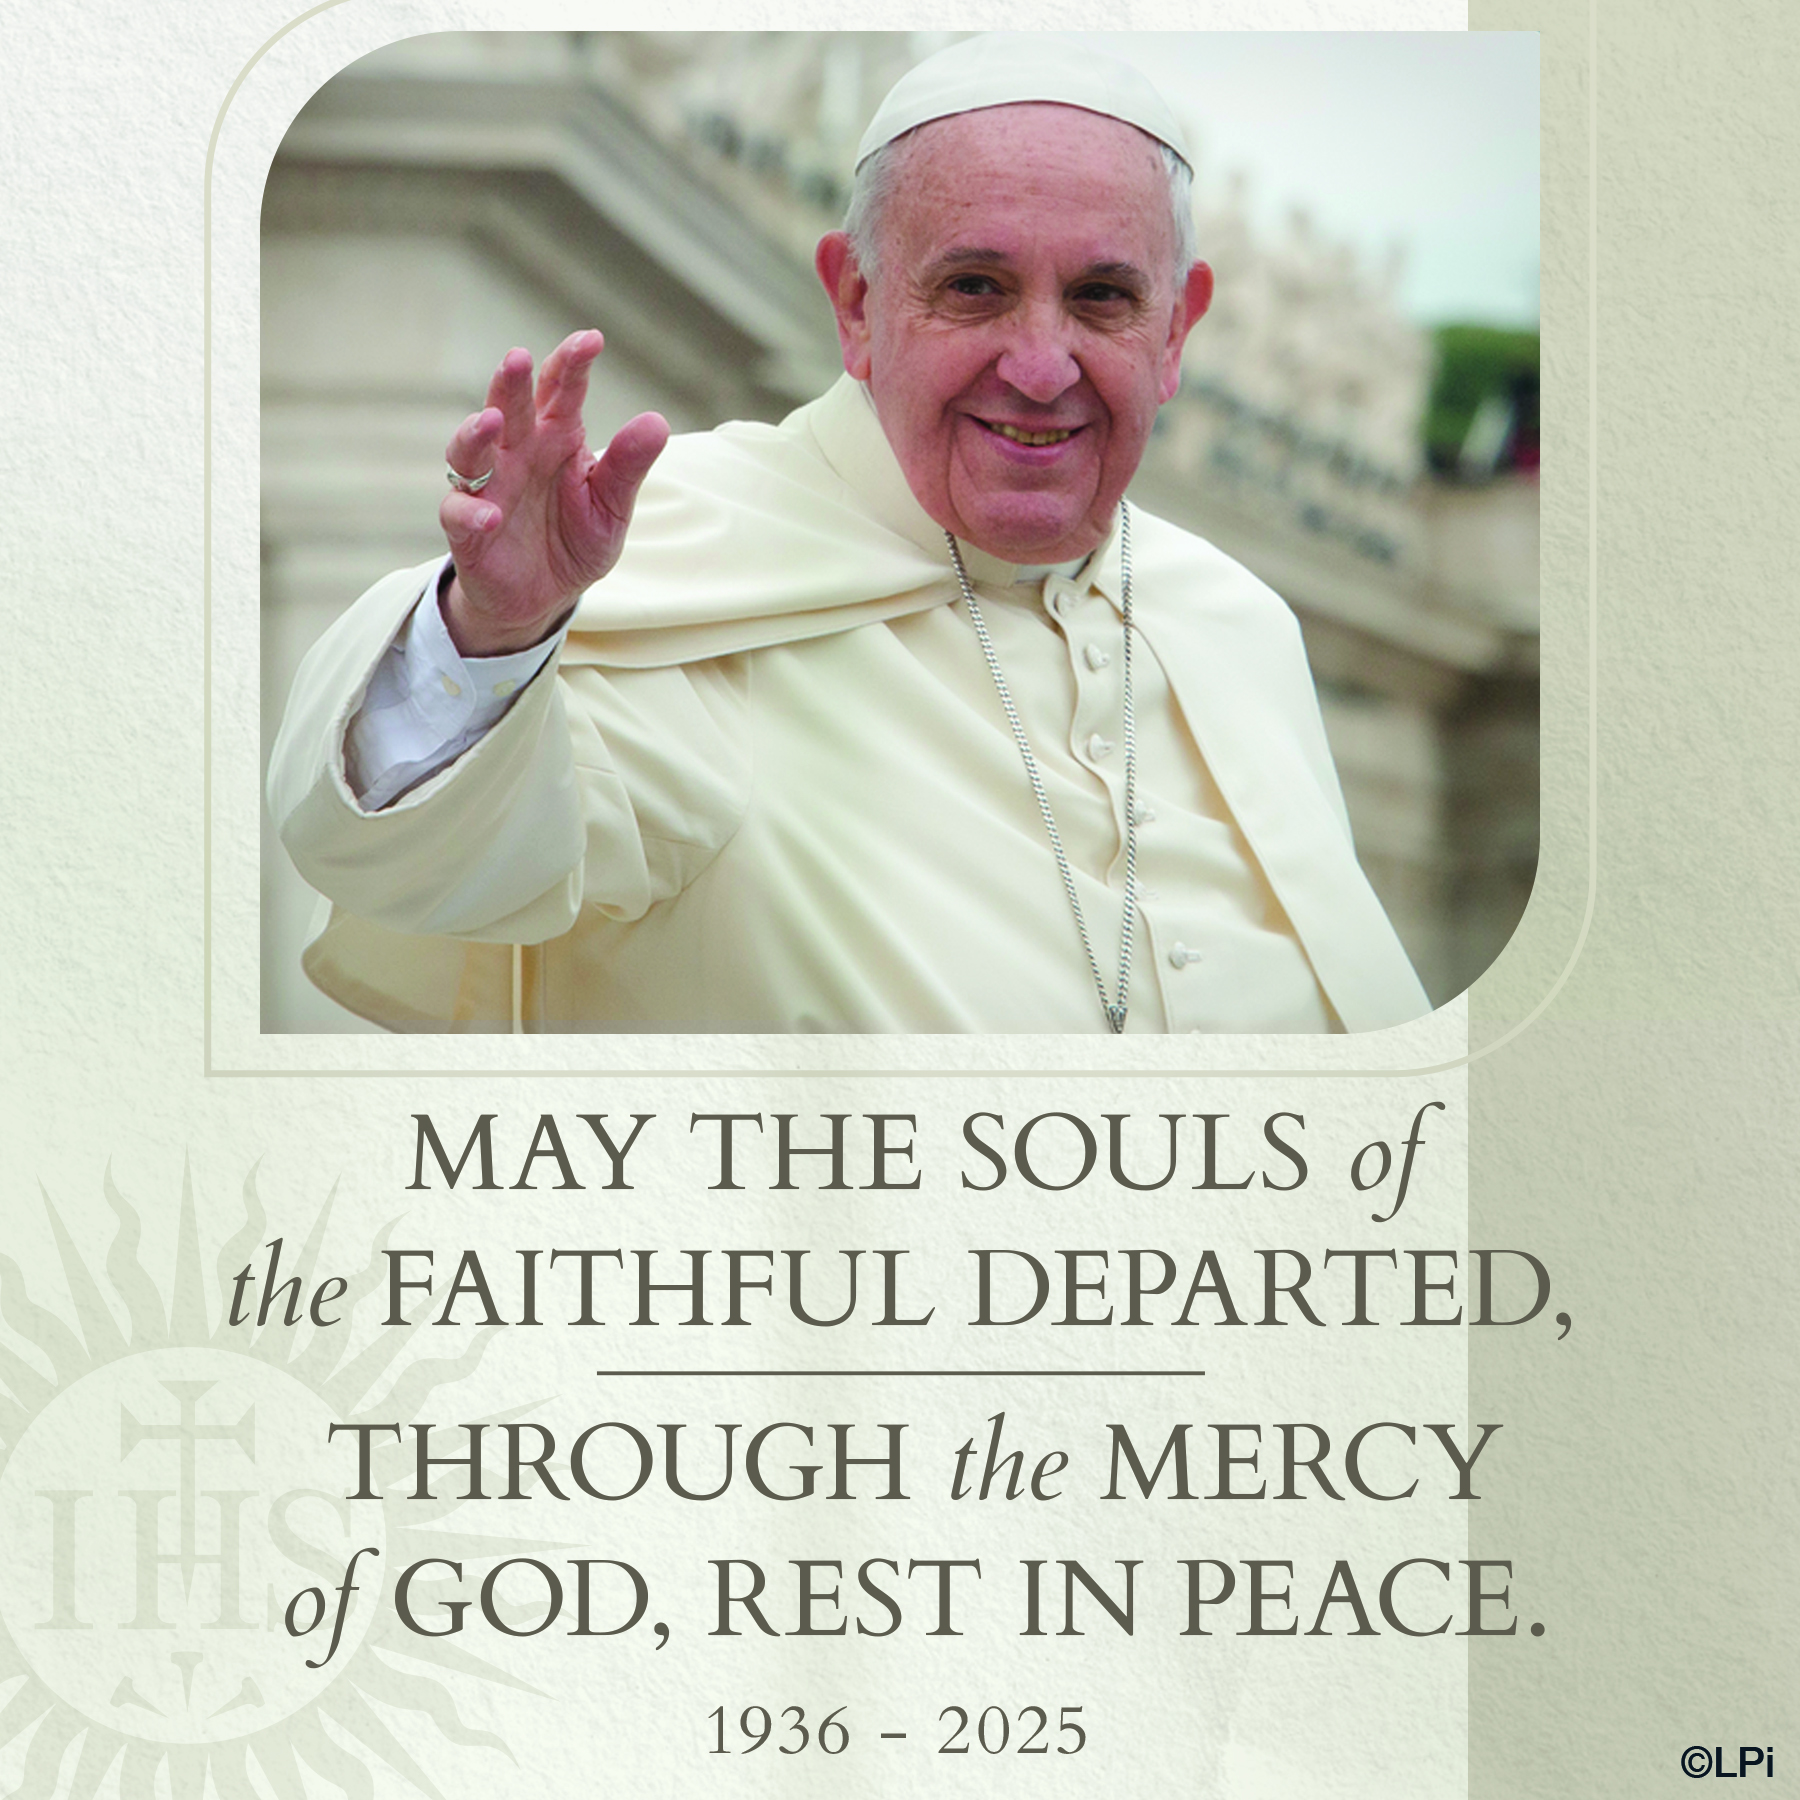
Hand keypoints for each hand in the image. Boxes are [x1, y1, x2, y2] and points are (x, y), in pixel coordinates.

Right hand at [438, 331, 670, 655]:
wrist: (546, 597)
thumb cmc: (576, 540)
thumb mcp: (611, 507)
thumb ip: (628, 467)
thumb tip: (657, 421)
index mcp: (555, 439)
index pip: (560, 391)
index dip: (570, 364)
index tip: (590, 340)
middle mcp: (516, 454)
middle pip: (509, 408)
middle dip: (511, 382)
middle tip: (518, 358)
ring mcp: (487, 488)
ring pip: (469, 451)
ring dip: (475, 433)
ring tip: (491, 421)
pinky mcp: (468, 529)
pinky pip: (460, 514)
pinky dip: (473, 513)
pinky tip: (492, 515)